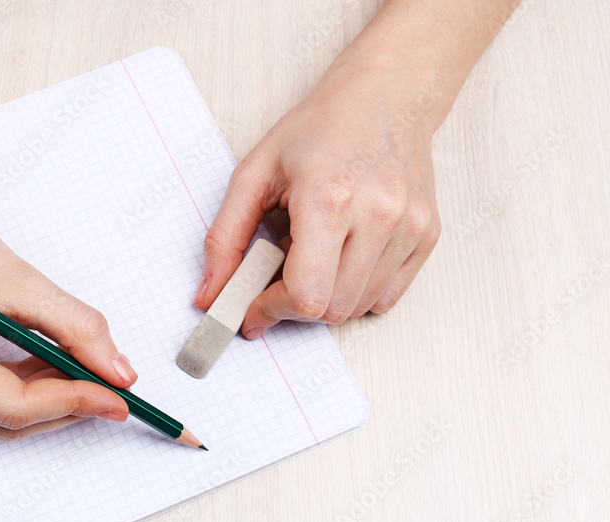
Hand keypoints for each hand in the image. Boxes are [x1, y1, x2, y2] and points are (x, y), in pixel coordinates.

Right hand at [0, 182, 135, 440]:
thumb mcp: (21, 280)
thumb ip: (76, 328)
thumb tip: (118, 374)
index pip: (13, 406)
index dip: (73, 402)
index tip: (117, 396)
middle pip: (6, 423)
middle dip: (65, 405)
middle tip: (111, 388)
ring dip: (47, 400)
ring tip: (80, 370)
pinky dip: (23, 391)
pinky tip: (48, 367)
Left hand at [195, 47, 442, 336]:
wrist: (385, 95)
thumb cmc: (319, 129)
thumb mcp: (254, 173)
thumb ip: (225, 238)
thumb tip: (208, 295)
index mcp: (329, 198)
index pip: (305, 294)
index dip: (271, 311)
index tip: (253, 309)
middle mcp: (378, 215)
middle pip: (331, 309)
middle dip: (293, 308)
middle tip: (276, 281)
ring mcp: (409, 227)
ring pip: (358, 307)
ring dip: (325, 299)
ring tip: (312, 256)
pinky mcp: (427, 235)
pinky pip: (386, 297)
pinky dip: (356, 292)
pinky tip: (342, 257)